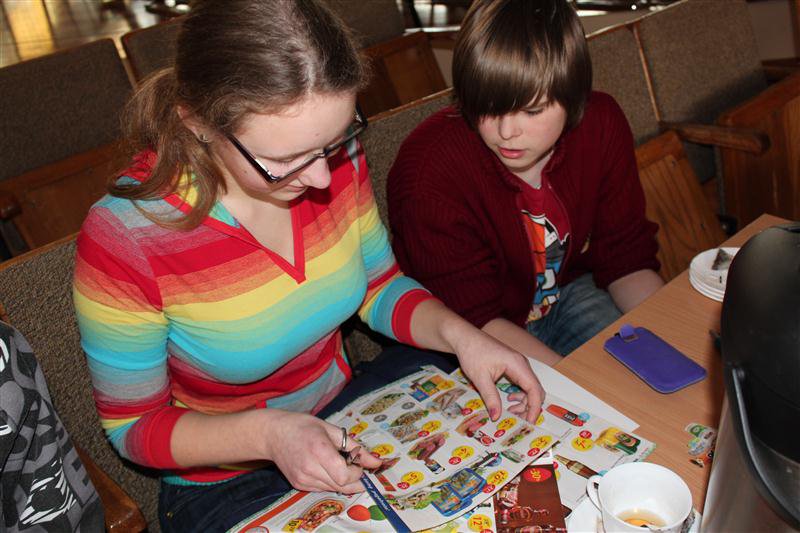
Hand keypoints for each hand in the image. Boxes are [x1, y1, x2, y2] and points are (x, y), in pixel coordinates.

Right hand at [263, 410, 381, 492]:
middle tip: (356, 467)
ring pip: (334, 489)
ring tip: (339, 464)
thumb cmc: (303, 426)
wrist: (273, 434)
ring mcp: (303, 479)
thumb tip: (376, 461)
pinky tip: (326, 468)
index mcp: (319, 450)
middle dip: (355, 479)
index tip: (359, 463)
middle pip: (342, 486)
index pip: (345, 475)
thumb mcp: (331, 429)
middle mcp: (309, 468)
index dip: (357, 472)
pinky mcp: (298, 485)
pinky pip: (322, 489)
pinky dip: (330, 481)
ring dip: (343, 481)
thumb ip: (355, 447)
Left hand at [449, 326, 544, 423]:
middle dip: (530, 407)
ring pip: (530, 387)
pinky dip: (520, 395)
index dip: (534, 407)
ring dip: (524, 402)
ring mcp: (519, 365)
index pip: (534, 389)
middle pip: (536, 390)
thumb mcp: (480, 378)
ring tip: (511, 411)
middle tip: (518, 420)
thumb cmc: (472, 352)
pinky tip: (509, 400)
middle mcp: (522, 364)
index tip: (528, 421)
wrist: (464, 337)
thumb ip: (490, 398)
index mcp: (517, 364)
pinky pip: (523, 383)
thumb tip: (496, 417)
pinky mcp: (513, 366)